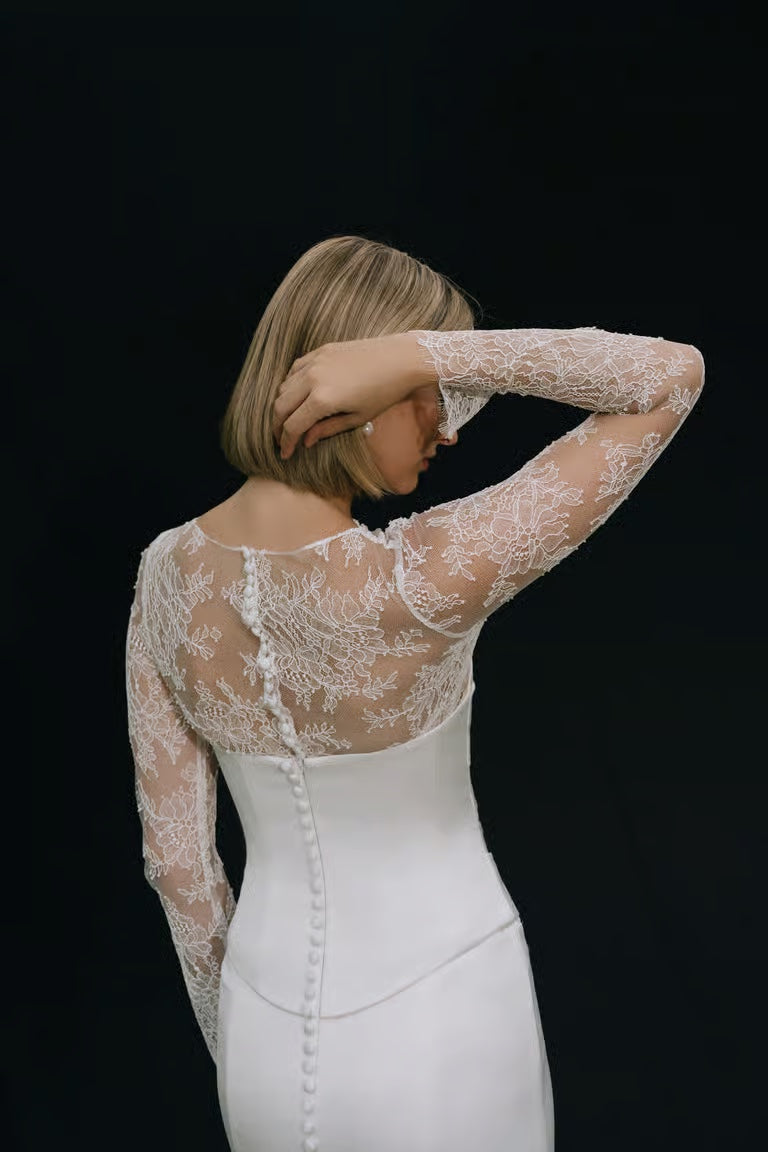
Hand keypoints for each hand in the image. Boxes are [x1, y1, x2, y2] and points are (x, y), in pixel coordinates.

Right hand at [271, 332, 434, 458]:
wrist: (401, 359)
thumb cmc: (385, 392)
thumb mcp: (358, 418)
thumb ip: (327, 430)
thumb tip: (306, 440)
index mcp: (322, 399)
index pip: (293, 425)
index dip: (286, 443)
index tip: (285, 454)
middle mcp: (312, 379)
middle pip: (280, 406)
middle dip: (277, 426)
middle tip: (281, 440)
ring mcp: (315, 362)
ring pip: (284, 386)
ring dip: (282, 405)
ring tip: (289, 419)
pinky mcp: (320, 351)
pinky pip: (295, 369)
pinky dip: (290, 384)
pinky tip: (297, 395)